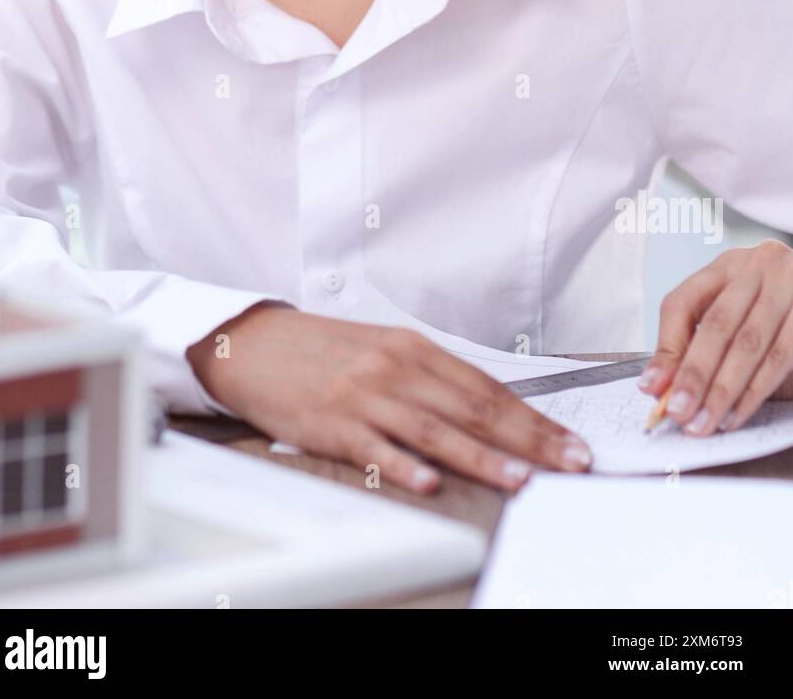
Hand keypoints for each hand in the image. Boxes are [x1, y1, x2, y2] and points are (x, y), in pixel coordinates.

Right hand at [187, 304, 591, 494]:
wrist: (257, 344)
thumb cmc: (324, 351)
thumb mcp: (384, 351)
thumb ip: (432, 380)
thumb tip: (490, 414)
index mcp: (414, 349)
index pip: (487, 388)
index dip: (534, 418)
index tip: (570, 442)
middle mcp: (396, 368)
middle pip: (473, 409)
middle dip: (529, 440)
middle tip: (570, 464)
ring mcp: (364, 395)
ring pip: (434, 429)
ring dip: (482, 457)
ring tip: (521, 479)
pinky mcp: (332, 422)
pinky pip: (374, 449)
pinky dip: (403, 467)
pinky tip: (429, 483)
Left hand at [639, 239, 792, 434]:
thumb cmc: (768, 311)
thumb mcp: (730, 314)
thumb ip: (691, 344)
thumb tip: (657, 385)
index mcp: (726, 267)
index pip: (684, 302)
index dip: (665, 347)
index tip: (653, 387)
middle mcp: (759, 269)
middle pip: (717, 324)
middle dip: (695, 374)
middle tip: (680, 411)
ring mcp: (790, 289)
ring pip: (749, 345)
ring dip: (724, 391)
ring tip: (707, 421)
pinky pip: (781, 358)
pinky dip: (755, 391)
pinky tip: (738, 413)